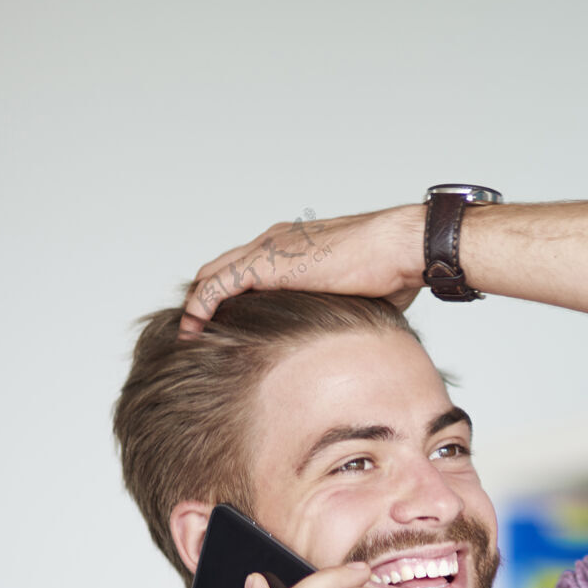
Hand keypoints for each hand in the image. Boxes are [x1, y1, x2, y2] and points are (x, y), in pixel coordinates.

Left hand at [178, 204, 425, 339]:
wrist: (398, 249)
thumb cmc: (392, 270)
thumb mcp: (357, 300)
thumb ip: (338, 314)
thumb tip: (345, 346)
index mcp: (294, 249)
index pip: (247, 270)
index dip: (230, 299)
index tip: (225, 329)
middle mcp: (274, 242)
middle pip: (220, 270)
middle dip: (205, 302)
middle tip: (199, 336)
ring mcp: (266, 250)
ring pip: (211, 276)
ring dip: (196, 308)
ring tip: (189, 339)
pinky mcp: (264, 264)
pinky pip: (215, 286)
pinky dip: (198, 308)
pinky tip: (193, 332)